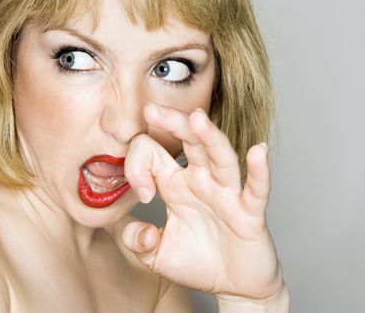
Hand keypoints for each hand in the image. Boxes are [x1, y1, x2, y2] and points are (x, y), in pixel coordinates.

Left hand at [122, 103, 282, 298]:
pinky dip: (258, 171)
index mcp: (175, 185)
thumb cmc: (198, 263)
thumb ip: (138, 241)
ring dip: (209, 137)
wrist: (234, 286)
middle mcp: (201, 182)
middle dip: (172, 124)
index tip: (141, 192)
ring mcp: (227, 195)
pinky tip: (258, 151)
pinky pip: (256, 189)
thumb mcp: (157, 255)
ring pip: (220, 157)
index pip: (153, 155)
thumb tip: (136, 230)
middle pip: (189, 143)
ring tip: (196, 118)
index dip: (137, 167)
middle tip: (151, 109)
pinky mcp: (250, 213)